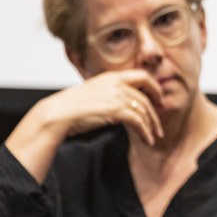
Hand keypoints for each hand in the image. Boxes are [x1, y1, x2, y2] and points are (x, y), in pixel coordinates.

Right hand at [6, 69, 163, 182]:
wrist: (56, 114)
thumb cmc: (70, 108)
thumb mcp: (93, 93)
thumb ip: (109, 94)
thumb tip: (121, 103)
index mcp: (111, 77)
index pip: (143, 76)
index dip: (154, 88)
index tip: (159, 100)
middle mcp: (117, 83)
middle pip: (146, 97)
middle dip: (155, 113)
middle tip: (158, 126)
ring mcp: (117, 96)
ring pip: (144, 111)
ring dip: (151, 126)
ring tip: (154, 137)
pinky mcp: (116, 110)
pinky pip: (138, 122)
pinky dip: (145, 132)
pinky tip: (147, 140)